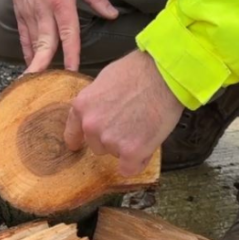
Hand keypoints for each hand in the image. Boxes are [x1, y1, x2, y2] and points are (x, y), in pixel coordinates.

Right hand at [8, 0, 117, 72]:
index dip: (71, 55)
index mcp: (61, 0)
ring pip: (33, 43)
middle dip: (45, 67)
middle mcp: (43, 10)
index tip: (72, 72)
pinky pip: (23, 35)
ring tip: (37, 82)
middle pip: (45, 44)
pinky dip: (27, 51)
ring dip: (36, 63)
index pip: (68, 34)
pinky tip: (31, 64)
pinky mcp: (19, 10)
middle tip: (46, 86)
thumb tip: (111, 14)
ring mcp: (29, 11)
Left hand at [63, 50, 183, 175]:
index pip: (73, 134)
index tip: (80, 145)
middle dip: (112, 138)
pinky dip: (137, 162)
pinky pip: (129, 169)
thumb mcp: (104, 81)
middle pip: (97, 145)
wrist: (165, 73)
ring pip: (114, 154)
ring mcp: (110, 139)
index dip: (79, 140)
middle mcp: (91, 125)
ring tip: (143, 126)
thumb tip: (99, 112)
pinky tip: (146, 148)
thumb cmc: (140, 71)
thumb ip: (96, 103)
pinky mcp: (130, 151)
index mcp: (82, 107)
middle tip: (131, 122)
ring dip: (127, 147)